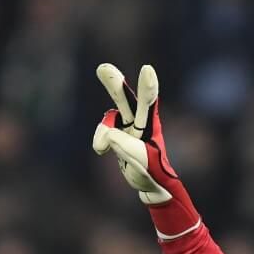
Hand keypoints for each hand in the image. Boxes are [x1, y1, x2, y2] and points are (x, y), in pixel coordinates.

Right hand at [92, 63, 199, 235]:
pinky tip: (102, 151)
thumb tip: (107, 134)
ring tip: (102, 149)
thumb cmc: (153, 171)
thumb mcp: (141, 159)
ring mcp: (126, 126)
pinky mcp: (116, 134)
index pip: (149, 102)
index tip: (147, 69)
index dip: (147, 87)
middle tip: (103, 69)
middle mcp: (138, 120)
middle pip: (124, 98)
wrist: (151, 184)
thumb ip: (124, 144)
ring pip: (110, 116)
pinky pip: (102, 132)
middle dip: (114, 84)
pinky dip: (100, 141)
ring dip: (103, 131)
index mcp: (151, 124)